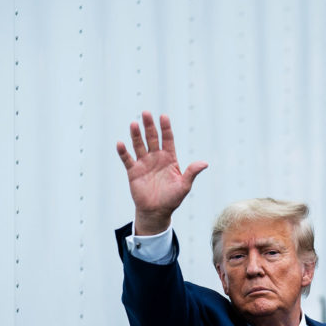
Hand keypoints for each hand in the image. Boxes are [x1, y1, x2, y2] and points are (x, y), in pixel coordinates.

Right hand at [117, 111, 207, 234]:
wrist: (156, 212)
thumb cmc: (172, 199)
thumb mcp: (184, 186)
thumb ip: (192, 173)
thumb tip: (205, 163)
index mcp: (169, 158)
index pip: (167, 139)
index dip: (165, 128)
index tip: (164, 117)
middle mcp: (156, 157)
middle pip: (152, 138)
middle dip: (149, 126)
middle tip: (146, 113)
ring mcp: (144, 163)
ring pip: (139, 145)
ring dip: (136, 135)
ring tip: (134, 124)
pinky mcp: (133, 171)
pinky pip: (127, 159)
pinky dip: (123, 152)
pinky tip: (120, 143)